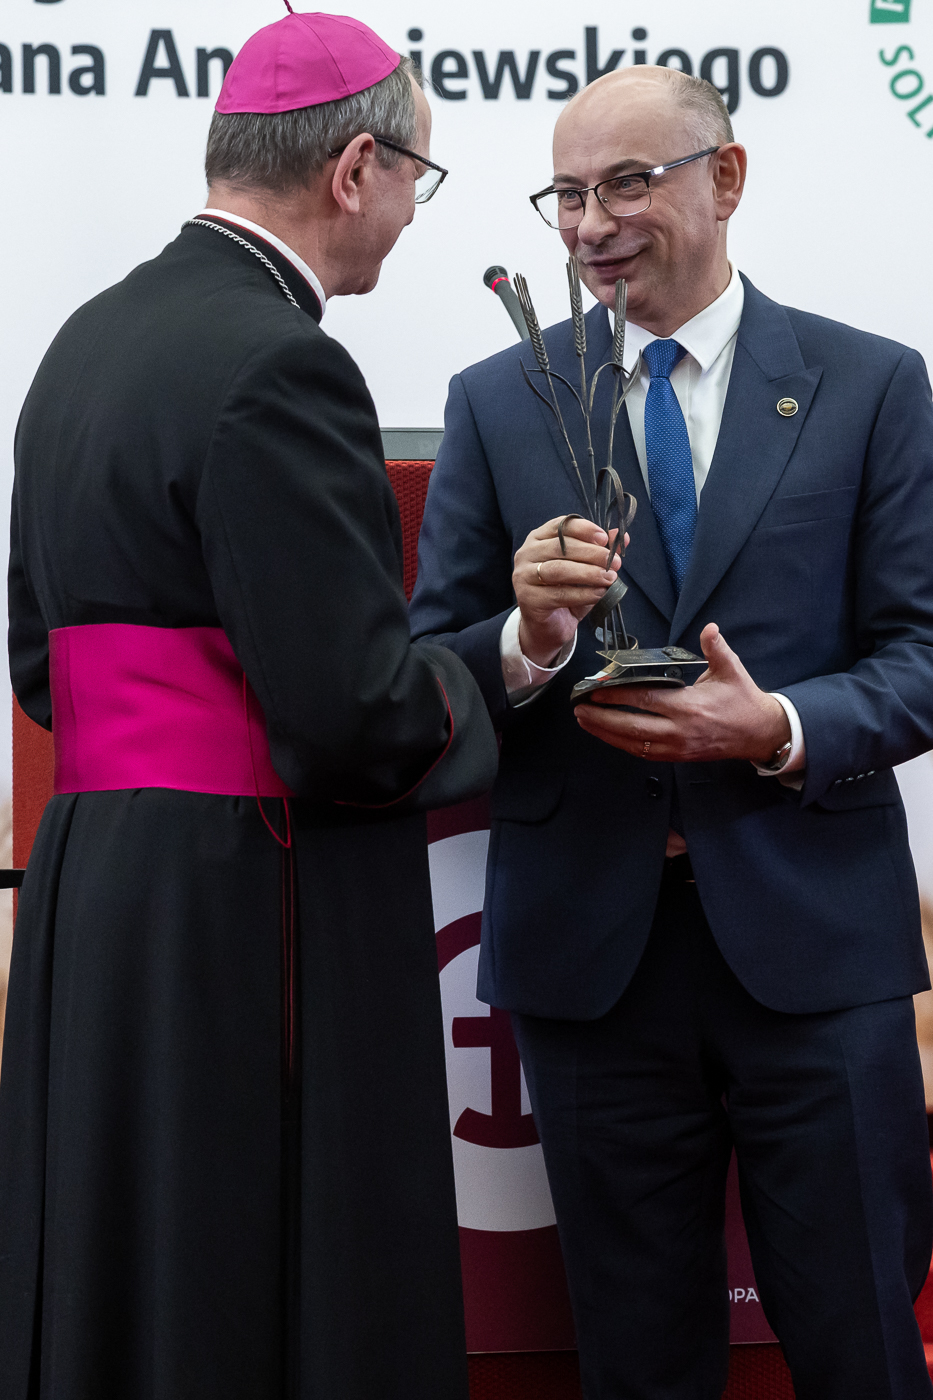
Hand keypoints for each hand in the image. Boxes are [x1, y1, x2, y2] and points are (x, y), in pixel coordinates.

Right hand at [514, 516, 625, 667]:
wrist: (549, 627)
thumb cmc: (567, 592)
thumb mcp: (586, 569)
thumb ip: (600, 551)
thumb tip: (621, 536)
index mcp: (538, 539)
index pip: (560, 526)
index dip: (584, 529)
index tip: (604, 538)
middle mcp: (526, 553)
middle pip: (560, 547)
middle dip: (591, 553)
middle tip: (614, 562)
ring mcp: (523, 576)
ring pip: (559, 570)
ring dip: (588, 573)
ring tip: (610, 578)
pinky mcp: (528, 599)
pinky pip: (559, 594)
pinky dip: (582, 594)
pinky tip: (598, 594)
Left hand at [573, 623, 790, 764]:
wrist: (759, 733)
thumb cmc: (743, 700)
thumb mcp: (731, 670)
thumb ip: (716, 648)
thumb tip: (709, 628)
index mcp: (689, 706)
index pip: (645, 700)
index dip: (617, 696)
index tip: (596, 689)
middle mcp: (678, 730)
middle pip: (631, 726)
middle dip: (601, 718)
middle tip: (579, 708)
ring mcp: (676, 747)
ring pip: (633, 744)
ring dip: (606, 733)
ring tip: (585, 721)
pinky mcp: (677, 757)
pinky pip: (643, 753)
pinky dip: (622, 744)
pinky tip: (607, 735)